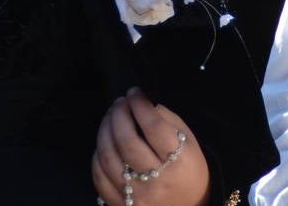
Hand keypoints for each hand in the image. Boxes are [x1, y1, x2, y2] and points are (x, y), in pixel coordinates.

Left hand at [92, 87, 207, 205]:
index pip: (153, 126)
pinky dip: (98, 155)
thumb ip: (166, 120)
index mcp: (178, 162)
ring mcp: (137, 195)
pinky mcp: (121, 205)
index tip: (134, 92)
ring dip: (104, 130)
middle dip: (118, 114)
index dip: (139, 104)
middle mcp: (157, 180)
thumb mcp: (188, 141)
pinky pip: (99, 176)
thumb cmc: (187, 169)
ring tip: (110, 118)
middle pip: (127, 141)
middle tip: (119, 103)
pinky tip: (105, 143)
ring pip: (108, 157)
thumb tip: (141, 103)